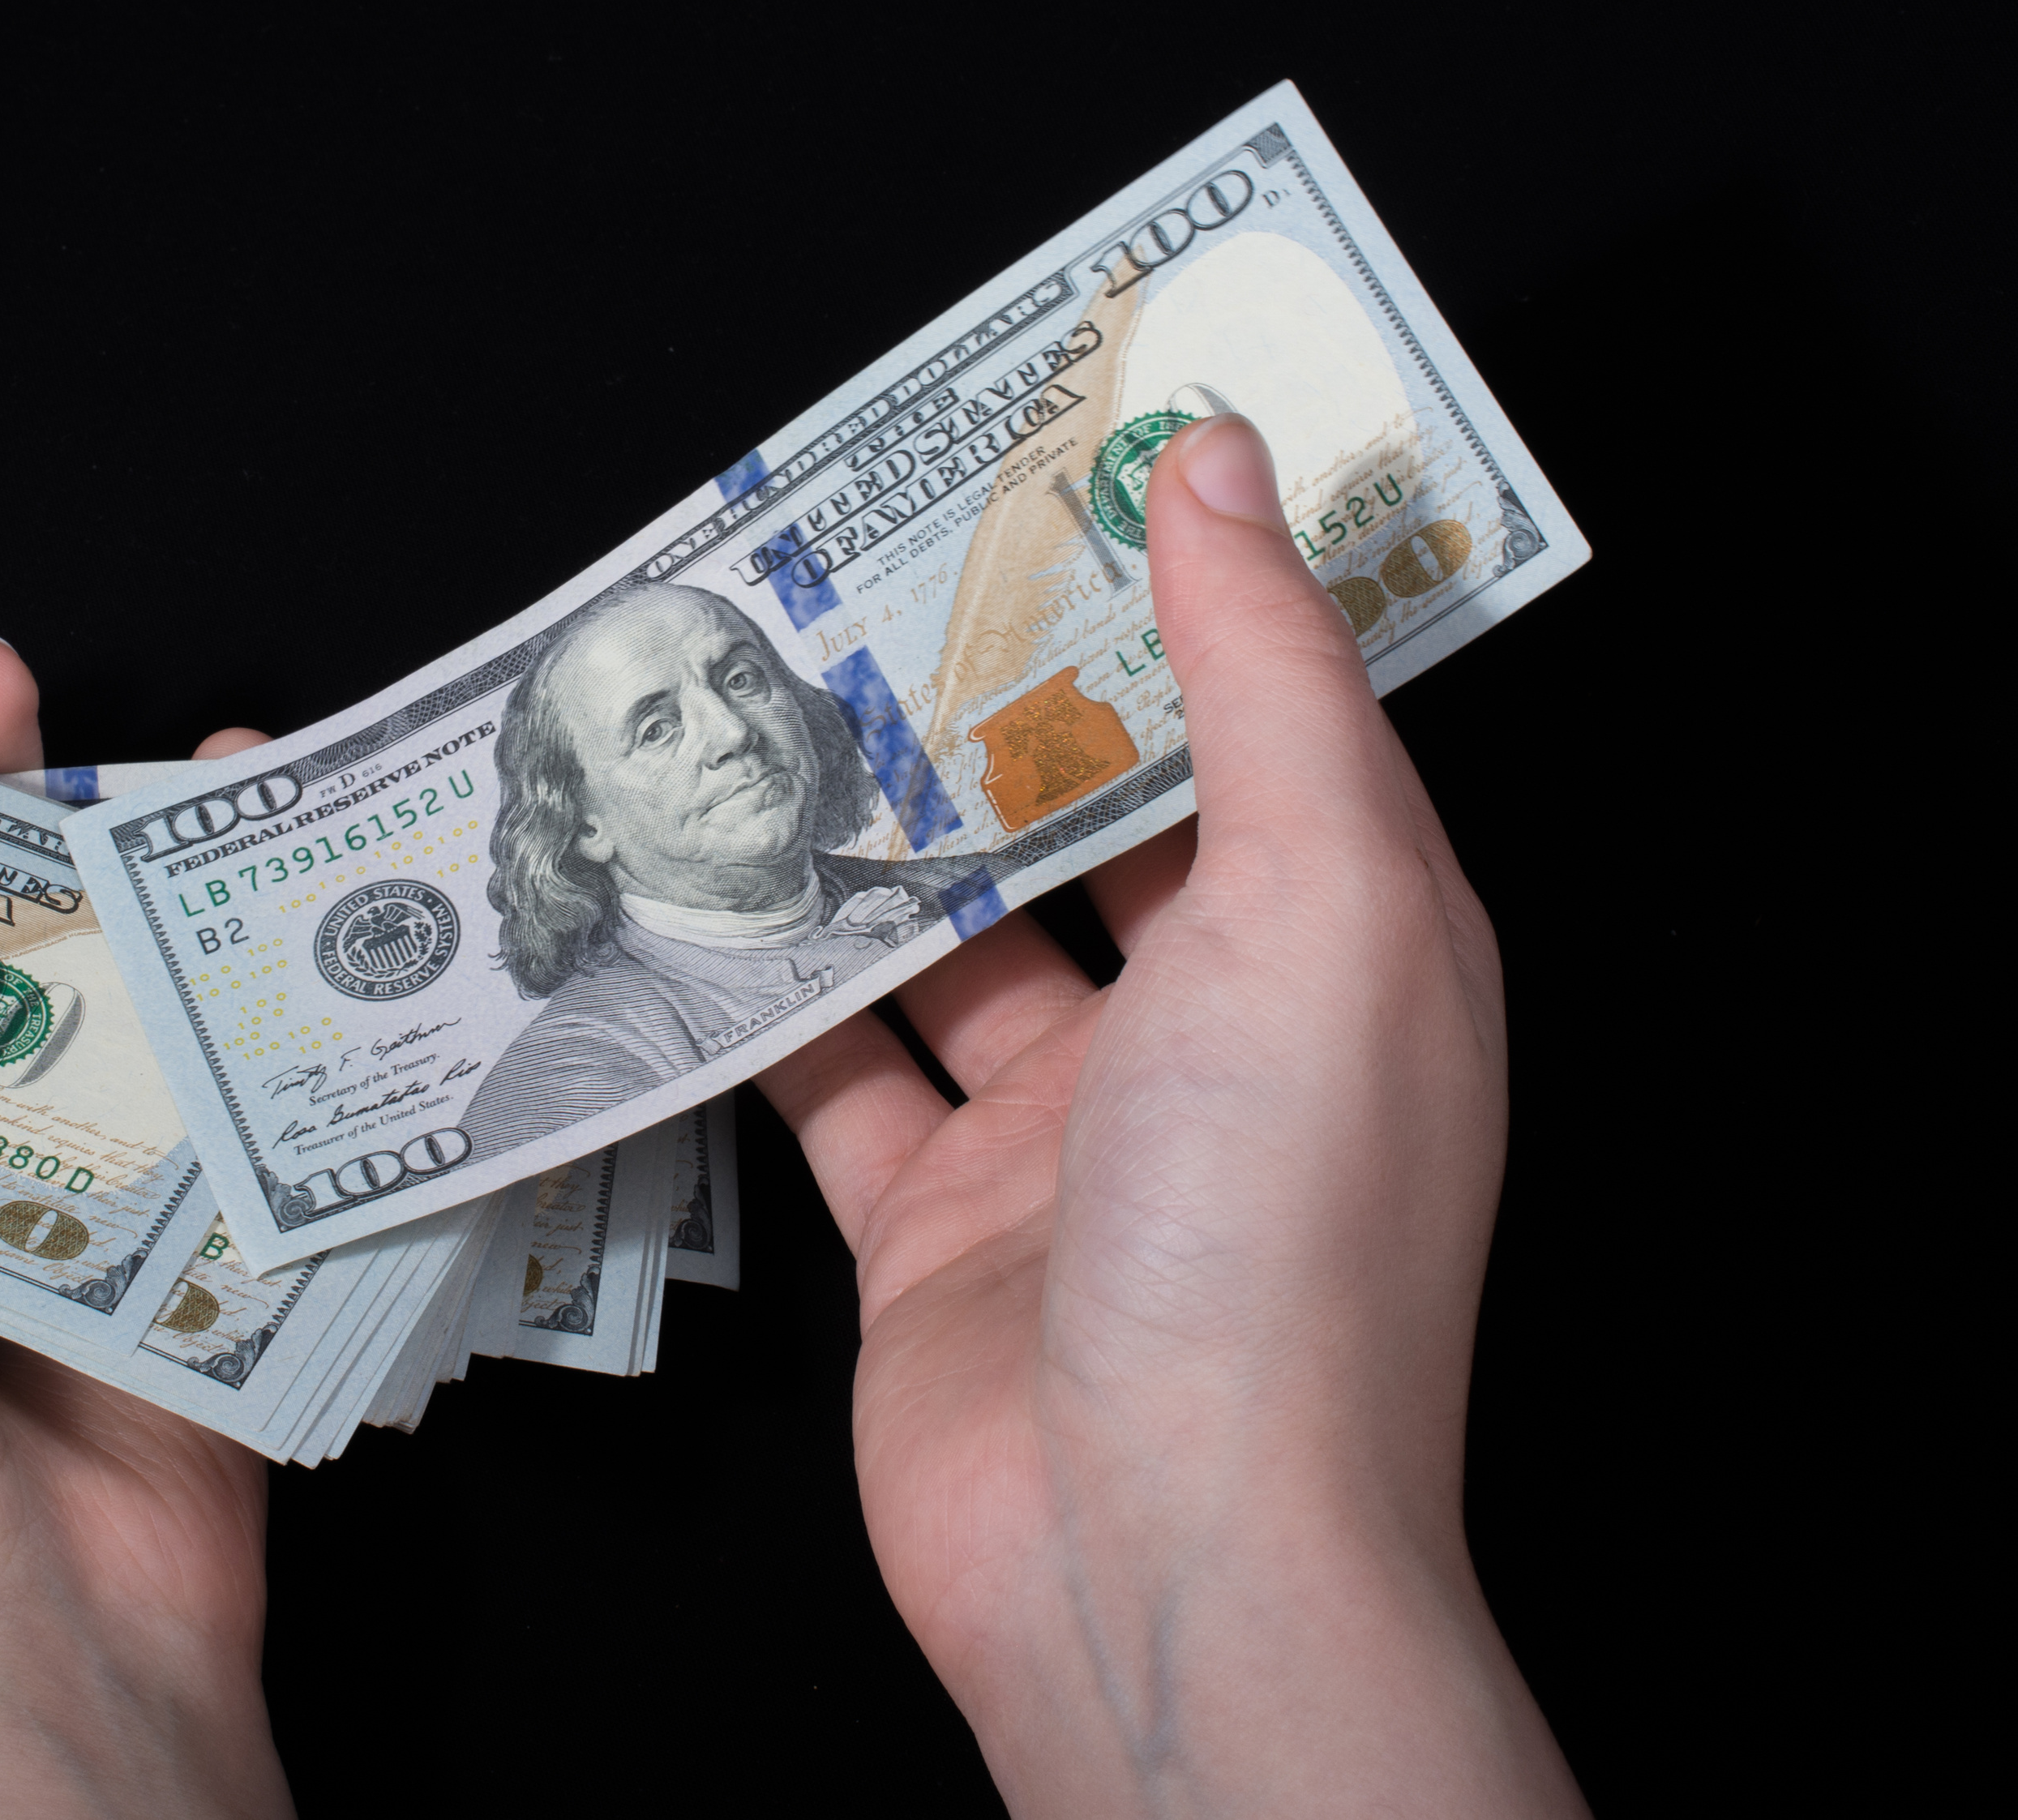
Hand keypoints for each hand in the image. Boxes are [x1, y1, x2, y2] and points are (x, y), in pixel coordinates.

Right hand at [753, 419, 1586, 1813]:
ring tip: (739, 704)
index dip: (1173, 584)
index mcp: (1345, 941)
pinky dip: (755, 1000)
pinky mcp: (934, 1228)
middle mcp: (1216, 1032)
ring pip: (942, 944)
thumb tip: (1223, 459)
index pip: (1262, 717)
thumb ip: (1266, 672)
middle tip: (852, 563)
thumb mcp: (1322, 898)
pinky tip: (672, 903)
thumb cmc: (1276, 1235)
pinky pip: (833, 1079)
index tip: (1061, 458)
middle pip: (1085, 822)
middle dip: (978, 706)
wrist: (1155, 1559)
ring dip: (851, 841)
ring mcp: (1069, 1138)